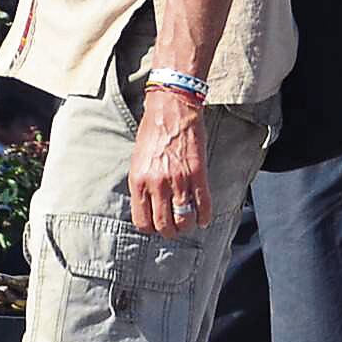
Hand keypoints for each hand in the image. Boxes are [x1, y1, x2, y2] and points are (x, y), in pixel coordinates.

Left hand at [124, 89, 212, 237]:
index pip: (143, 222)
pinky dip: (204, 216)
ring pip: (184, 219)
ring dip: (187, 226)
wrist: (171, 109)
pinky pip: (203, 204)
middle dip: (170, 232)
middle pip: (164, 225)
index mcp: (139, 182)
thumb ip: (142, 184)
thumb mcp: (137, 161)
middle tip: (174, 230)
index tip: (157, 226)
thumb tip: (147, 205)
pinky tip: (204, 219)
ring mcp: (179, 181)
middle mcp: (157, 185)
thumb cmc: (152, 132)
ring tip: (189, 224)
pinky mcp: (198, 174)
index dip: (151, 229)